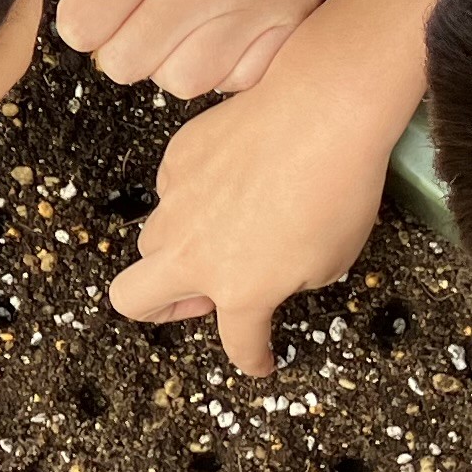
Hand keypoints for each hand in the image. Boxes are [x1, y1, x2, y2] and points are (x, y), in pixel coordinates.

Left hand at [52, 0, 328, 100]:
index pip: (80, 29)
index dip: (84, 14)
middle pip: (125, 66)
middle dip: (125, 40)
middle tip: (147, 5)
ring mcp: (254, 8)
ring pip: (181, 82)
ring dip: (174, 57)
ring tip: (188, 14)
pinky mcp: (293, 23)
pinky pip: (235, 80)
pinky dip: (223, 62)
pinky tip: (225, 22)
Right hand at [107, 67, 391, 373]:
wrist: (324, 111)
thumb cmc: (338, 185)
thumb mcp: (332, 259)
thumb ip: (290, 280)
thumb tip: (275, 271)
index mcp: (240, 289)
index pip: (237, 343)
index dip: (252, 359)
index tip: (259, 360)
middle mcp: (194, 252)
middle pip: (133, 299)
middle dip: (160, 311)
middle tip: (199, 299)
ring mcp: (178, 204)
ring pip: (151, 240)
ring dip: (177, 250)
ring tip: (220, 233)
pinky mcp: (177, 159)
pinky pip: (172, 189)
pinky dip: (194, 196)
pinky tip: (231, 181)